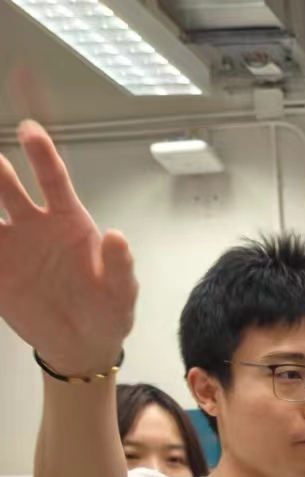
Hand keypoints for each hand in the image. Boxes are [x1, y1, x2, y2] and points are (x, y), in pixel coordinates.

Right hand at [0, 124, 136, 372]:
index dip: (41, 154)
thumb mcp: (121, 294)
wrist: (83, 346)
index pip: (52, 179)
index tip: (29, 130)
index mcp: (67, 221)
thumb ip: (119, 267)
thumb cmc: (107, 312)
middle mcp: (33, 225)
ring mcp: (10, 247)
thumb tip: (117, 237)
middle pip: (6, 187)